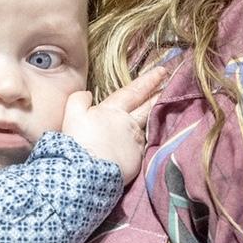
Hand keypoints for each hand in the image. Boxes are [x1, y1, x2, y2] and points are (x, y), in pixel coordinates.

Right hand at [62, 62, 168, 184]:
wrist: (88, 172)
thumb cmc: (79, 142)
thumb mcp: (72, 115)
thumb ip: (79, 100)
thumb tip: (87, 94)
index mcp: (114, 110)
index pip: (134, 91)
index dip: (149, 80)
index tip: (162, 71)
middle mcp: (130, 124)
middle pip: (148, 106)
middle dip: (159, 94)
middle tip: (170, 84)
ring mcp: (136, 142)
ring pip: (145, 126)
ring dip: (151, 118)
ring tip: (156, 113)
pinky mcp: (137, 159)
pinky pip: (140, 146)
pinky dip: (140, 142)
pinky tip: (138, 142)